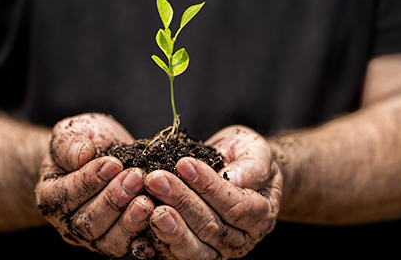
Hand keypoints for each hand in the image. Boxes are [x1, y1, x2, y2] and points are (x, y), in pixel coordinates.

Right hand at [34, 113, 155, 257]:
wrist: (106, 155)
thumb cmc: (87, 142)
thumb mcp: (73, 131)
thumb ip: (68, 142)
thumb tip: (80, 154)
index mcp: (51, 197)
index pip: (65, 196)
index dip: (89, 181)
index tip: (113, 163)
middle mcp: (70, 224)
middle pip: (87, 224)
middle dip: (113, 200)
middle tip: (135, 178)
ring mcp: (96, 238)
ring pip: (109, 242)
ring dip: (130, 222)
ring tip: (147, 200)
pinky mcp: (123, 242)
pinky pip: (133, 249)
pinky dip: (146, 240)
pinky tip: (158, 224)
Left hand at [145, 125, 282, 258]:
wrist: (236, 170)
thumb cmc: (244, 157)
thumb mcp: (255, 150)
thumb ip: (252, 165)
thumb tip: (234, 178)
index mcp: (260, 215)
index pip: (236, 206)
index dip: (209, 187)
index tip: (184, 164)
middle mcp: (241, 240)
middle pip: (211, 227)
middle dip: (181, 201)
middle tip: (156, 179)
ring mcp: (217, 251)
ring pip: (194, 248)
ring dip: (169, 227)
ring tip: (149, 206)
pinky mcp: (193, 253)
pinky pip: (174, 255)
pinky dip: (155, 245)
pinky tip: (140, 229)